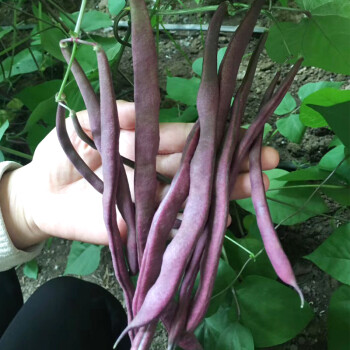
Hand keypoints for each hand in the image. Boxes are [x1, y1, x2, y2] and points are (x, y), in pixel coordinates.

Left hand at [0, 101, 278, 248]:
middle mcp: (156, 174)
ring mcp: (152, 203)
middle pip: (198, 171)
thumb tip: (148, 110)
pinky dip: (195, 227)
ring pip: (193, 199)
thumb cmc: (62, 156)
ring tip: (256, 188)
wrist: (41, 195)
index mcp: (145, 147)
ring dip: (224, 194)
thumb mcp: (87, 125)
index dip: (211, 137)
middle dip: (231, 165)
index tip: (242, 132)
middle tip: (269, 161)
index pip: (185, 141)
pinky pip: (172, 230)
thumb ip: (117, 116)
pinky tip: (220, 221)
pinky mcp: (141, 230)